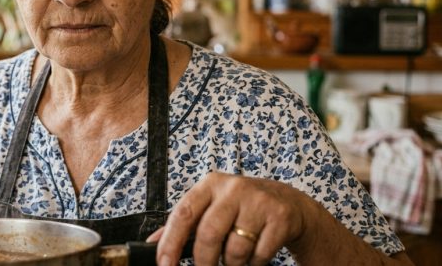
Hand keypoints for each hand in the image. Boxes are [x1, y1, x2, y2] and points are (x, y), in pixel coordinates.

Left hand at [147, 172, 316, 265]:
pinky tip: (255, 253)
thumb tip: (152, 243)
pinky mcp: (279, 217)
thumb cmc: (242, 206)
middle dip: (204, 261)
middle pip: (209, 234)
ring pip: (235, 249)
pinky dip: (254, 263)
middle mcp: (233, 189)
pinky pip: (259, 254)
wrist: (288, 203)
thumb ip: (185, 223)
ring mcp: (258, 201)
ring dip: (232, 264)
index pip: (183, 213)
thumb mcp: (212, 205)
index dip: (171, 242)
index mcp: (210, 185)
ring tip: (235, 258)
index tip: (164, 265)